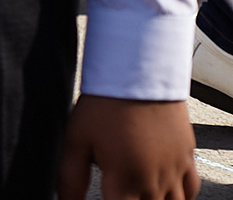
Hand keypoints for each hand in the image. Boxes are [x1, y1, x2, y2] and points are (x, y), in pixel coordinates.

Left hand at [57, 95, 197, 199]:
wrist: (139, 75)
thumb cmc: (105, 105)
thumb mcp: (75, 140)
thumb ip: (70, 178)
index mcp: (125, 181)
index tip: (104, 194)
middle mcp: (154, 182)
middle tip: (118, 189)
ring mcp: (175, 171)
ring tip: (135, 192)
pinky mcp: (187, 158)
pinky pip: (190, 190)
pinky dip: (179, 195)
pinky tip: (163, 189)